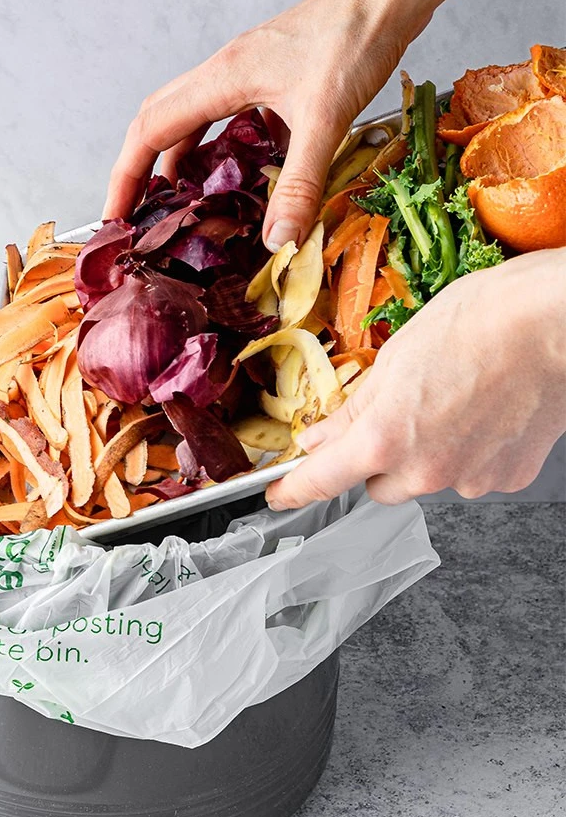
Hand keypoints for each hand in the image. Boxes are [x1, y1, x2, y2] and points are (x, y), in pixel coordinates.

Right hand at [103, 0, 450, 250]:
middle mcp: (224, 73)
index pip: (150, 131)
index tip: (117, 216)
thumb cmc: (358, 36)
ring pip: (190, 120)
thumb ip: (298, 183)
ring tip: (180, 206)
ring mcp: (245, 72)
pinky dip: (219, 151)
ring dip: (178, 162)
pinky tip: (240, 177)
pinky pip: (225, 117)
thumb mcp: (326, 119)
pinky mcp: (269, 76)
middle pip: (158, 123)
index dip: (126, 177)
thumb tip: (276, 241)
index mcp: (222, 79)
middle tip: (138, 215)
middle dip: (140, 172)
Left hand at [265, 248, 565, 507]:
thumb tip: (321, 437)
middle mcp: (424, 470)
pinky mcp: (505, 478)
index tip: (279, 496)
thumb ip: (354, 409)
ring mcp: (468, 478)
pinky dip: (468, 453)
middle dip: (376, 458)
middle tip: (400, 413)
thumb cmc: (483, 321)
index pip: (322, 480)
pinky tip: (482, 414)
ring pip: (425, 480)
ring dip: (425, 455)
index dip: (293, 491)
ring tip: (452, 402)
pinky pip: (468, 475)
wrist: (559, 321)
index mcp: (384, 438)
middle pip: (377, 484)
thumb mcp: (396, 357)